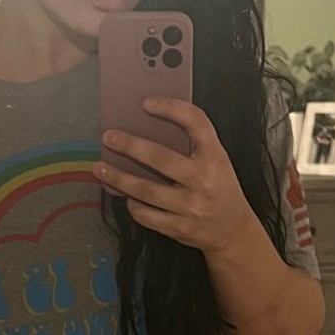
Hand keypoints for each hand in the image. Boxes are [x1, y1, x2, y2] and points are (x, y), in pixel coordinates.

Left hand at [95, 98, 258, 257]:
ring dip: (118, 178)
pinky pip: (146, 215)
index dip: (171, 108)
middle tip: (108, 137)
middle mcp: (204, 180)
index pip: (196, 123)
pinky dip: (132, 204)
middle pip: (160, 158)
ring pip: (146, 190)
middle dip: (130, 146)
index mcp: (215, 157)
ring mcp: (191, 207)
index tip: (146, 103)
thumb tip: (146, 130)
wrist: (234, 230)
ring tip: (100, 168)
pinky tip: (125, 196)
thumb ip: (191, 146)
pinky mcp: (179, 228)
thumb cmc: (219, 188)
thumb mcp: (216, 161)